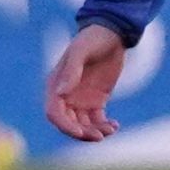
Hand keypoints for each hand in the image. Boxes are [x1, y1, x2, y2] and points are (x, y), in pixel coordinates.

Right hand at [46, 22, 131, 141]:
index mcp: (55, 85)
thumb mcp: (81, 52)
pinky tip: (115, 125)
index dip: (65, 126)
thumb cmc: (92, 39)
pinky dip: (105, 126)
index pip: (54, 113)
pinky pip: (97, 120)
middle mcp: (66, 96)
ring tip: (111, 129)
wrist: (112, 33)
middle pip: (69, 124)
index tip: (80, 132)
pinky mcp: (96, 101)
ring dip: (95, 132)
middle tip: (100, 136)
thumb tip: (60, 93)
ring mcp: (81, 100)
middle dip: (82, 133)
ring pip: (84, 125)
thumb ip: (71, 72)